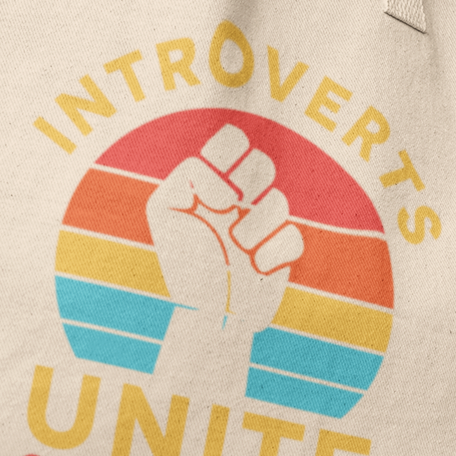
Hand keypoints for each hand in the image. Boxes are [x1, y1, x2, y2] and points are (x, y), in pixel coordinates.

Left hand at [145, 126, 304, 345]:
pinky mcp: (283, 250)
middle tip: (225, 207)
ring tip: (236, 245)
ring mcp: (264, 224)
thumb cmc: (182, 263)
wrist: (205, 315)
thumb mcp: (163, 212)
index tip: (210, 189)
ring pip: (277, 201)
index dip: (228, 152)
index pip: (231, 141)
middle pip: (261, 162)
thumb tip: (226, 188)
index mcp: (215, 182)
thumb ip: (182, 181)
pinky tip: (255, 267)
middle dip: (246, 182)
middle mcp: (243, 199)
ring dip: (254, 225)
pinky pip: (292, 236)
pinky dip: (273, 253)